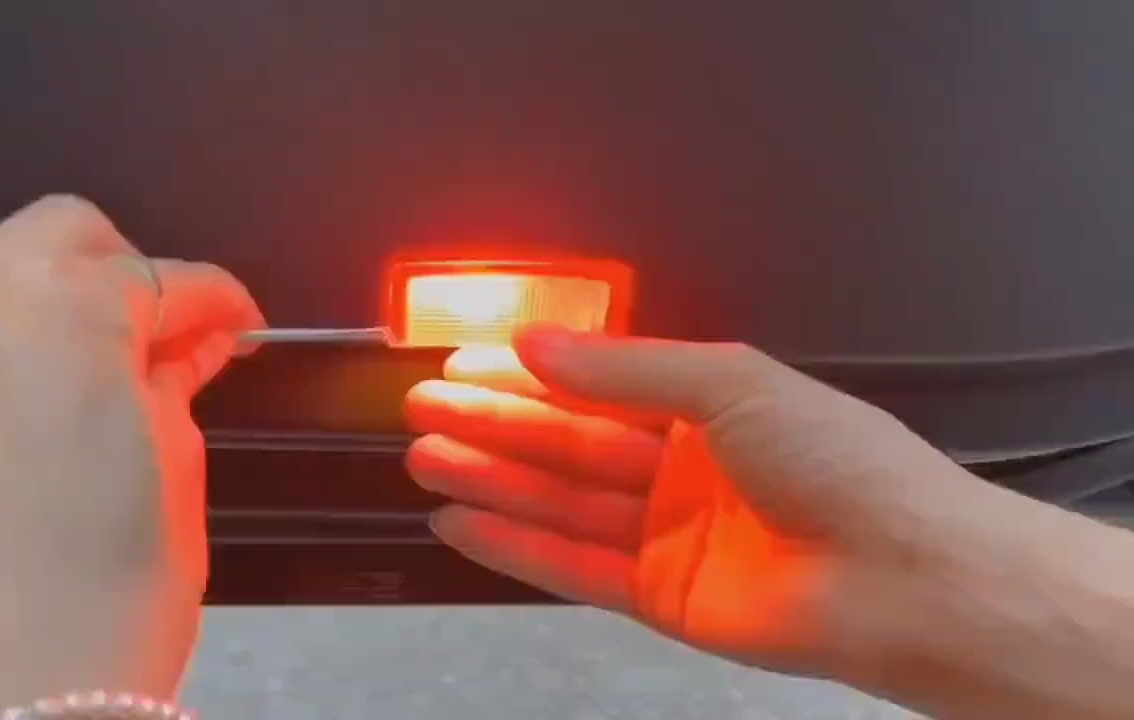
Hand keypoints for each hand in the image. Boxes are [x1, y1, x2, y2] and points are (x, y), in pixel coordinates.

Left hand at [0, 196, 263, 719]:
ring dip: (8, 282)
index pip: (166, 276)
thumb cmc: (102, 604)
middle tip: (153, 338)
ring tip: (39, 348)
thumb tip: (188, 345)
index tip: (233, 329)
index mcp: (66, 313)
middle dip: (121, 272)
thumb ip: (171, 384)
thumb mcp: (170, 475)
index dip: (218, 303)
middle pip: (59, 232)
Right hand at [404, 326, 996, 679]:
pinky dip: (516, 546)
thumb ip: (624, 367)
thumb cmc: (843, 465)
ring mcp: (669, 535)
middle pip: (568, 442)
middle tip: (424, 407)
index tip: (466, 360)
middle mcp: (685, 468)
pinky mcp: (661, 596)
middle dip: (494, 423)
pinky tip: (464, 523)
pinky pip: (573, 567)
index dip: (529, 372)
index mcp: (710, 406)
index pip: (597, 383)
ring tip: (425, 458)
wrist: (902, 575)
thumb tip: (540, 343)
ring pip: (561, 502)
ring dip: (491, 479)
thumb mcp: (729, 383)